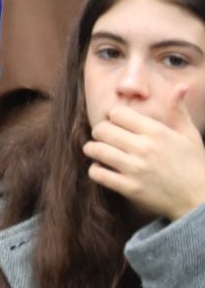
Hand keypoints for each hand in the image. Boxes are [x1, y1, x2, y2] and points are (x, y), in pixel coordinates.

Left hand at [84, 92, 204, 221]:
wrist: (200, 201)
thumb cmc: (194, 166)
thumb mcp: (190, 136)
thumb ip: (179, 111)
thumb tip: (180, 86)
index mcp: (156, 132)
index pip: (117, 113)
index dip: (114, 118)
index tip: (118, 125)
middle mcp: (144, 148)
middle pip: (101, 130)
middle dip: (100, 133)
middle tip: (106, 138)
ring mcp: (135, 169)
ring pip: (96, 150)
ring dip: (93, 150)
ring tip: (99, 152)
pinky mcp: (130, 188)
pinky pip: (98, 174)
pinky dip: (96, 171)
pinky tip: (103, 169)